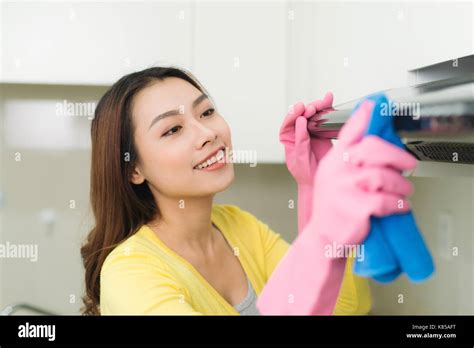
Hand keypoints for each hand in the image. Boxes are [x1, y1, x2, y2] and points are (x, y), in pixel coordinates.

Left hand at [279, 92, 334, 232]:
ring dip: (317, 107)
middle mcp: (298, 133)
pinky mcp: (322, 132)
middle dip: (306, 110)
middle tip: (312, 108)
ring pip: (311, 115)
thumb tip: (301, 121)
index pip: (287, 124)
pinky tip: (329, 99)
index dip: (292, 115)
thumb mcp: (301, 158)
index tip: (299, 109)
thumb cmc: (305, 173)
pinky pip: (323, 119)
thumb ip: (301, 140)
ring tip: (322, 103)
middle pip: (300, 117)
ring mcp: (310, 132)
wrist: (318, 181)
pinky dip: (326, 109)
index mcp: (288, 139)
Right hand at [309, 100, 417, 245]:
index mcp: (332, 161)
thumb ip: (347, 155)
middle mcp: (336, 171)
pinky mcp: (358, 208)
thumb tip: (368, 134)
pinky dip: (398, 204)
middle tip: (409, 164)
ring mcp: (346, 189)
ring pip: (384, 176)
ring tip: (404, 191)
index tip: (373, 104)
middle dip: (397, 156)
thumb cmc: (332, 206)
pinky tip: (399, 206)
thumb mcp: (332, 176)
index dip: (362, 117)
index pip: (349, 133)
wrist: (323, 237)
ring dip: (401, 185)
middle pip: (373, 150)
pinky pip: (387, 200)